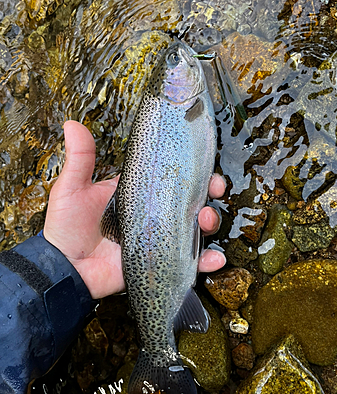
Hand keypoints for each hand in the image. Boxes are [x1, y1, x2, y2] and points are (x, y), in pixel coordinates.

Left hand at [43, 121, 225, 298]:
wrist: (65, 269)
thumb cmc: (67, 227)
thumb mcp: (72, 188)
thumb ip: (80, 159)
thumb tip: (72, 123)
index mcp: (137, 193)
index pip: (170, 176)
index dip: (191, 170)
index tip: (204, 164)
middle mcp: (154, 213)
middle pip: (190, 199)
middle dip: (209, 192)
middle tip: (215, 188)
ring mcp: (160, 237)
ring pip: (195, 227)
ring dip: (209, 221)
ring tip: (205, 220)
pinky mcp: (161, 261)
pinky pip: (190, 261)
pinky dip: (206, 260)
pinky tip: (215, 258)